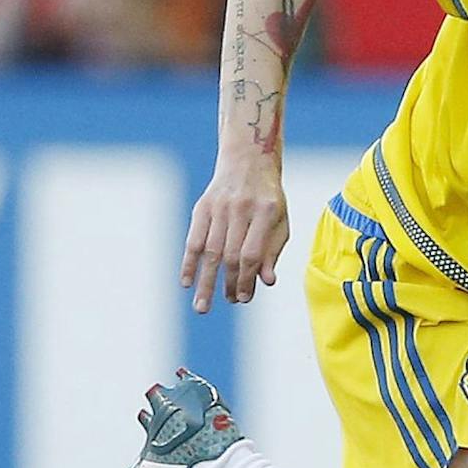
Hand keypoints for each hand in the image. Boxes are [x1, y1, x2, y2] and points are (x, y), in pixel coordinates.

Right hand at [181, 163, 289, 311]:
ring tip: (202, 305)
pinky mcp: (202, 207)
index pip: (251, 253)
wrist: (248, 162)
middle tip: (227, 303)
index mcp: (265, 212)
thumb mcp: (280, 222)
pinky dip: (188, 262)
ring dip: (206, 281)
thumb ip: (272, 251)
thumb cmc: (269, 200)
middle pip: (229, 254)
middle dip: (228, 283)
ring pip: (209, 251)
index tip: (244, 298)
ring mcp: (219, 207)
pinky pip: (192, 239)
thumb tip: (266, 282)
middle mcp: (240, 209)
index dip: (246, 278)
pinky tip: (186, 282)